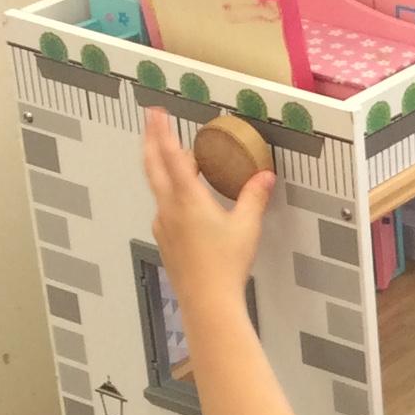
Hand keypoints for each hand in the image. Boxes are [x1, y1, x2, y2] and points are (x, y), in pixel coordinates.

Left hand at [142, 109, 269, 308]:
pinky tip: (187, 199)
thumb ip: (254, 197)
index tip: (156, 113)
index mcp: (187, 200)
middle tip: (151, 122)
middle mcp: (169, 209)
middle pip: (153, 167)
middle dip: (151, 141)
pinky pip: (165, 207)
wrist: (207, 302)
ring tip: (180, 160)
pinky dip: (172, 193)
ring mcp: (163, 225)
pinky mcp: (165, 239)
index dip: (162, 131)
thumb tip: (263, 177)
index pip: (171, 156)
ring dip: (165, 168)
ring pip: (159, 187)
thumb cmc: (225, 267)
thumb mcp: (246, 227)